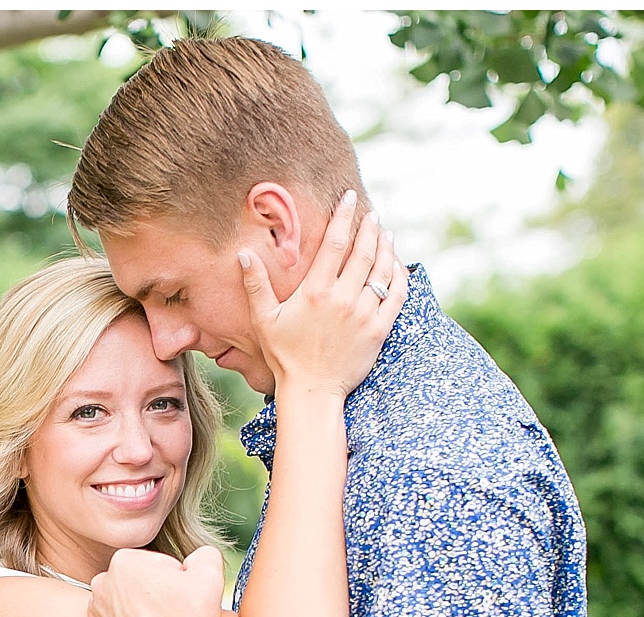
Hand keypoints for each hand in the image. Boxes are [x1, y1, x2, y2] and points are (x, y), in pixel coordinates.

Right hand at [241, 189, 406, 401]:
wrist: (312, 390)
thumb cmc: (284, 355)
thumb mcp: (264, 320)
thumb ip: (256, 285)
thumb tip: (244, 254)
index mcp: (315, 292)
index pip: (334, 243)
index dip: (343, 216)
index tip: (349, 199)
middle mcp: (343, 299)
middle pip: (363, 252)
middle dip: (369, 227)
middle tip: (372, 213)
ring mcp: (364, 314)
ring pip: (382, 270)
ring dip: (386, 247)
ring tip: (386, 233)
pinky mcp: (379, 329)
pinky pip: (397, 294)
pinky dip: (400, 275)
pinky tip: (397, 264)